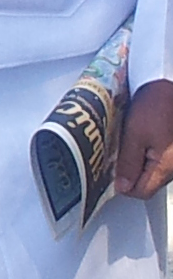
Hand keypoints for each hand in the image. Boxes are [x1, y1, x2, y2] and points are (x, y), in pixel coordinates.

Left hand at [116, 78, 172, 198]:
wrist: (168, 86)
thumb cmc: (155, 106)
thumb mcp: (135, 134)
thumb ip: (128, 163)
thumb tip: (123, 187)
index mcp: (167, 167)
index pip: (142, 192)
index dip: (124, 185)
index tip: (111, 173)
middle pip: (148, 183)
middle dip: (130, 174)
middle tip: (116, 157)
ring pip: (153, 172)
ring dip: (138, 163)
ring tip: (127, 145)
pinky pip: (158, 161)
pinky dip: (146, 155)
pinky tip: (138, 141)